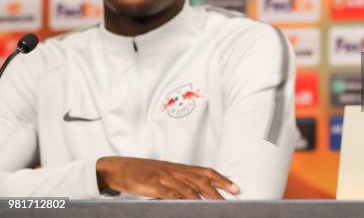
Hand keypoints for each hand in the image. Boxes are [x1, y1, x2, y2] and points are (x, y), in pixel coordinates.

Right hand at [95, 156, 239, 198]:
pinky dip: (181, 198)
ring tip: (216, 204)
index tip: (235, 187)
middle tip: (231, 198)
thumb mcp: (164, 175)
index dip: (221, 179)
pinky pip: (169, 192)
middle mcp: (174, 170)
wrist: (119, 168)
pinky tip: (189, 204)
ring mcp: (164, 177)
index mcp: (178, 168)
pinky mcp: (152, 185)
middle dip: (217, 189)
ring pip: (188, 187)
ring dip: (203, 196)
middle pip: (200, 179)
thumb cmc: (142, 172)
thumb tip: (196, 193)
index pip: (205, 171)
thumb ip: (180, 183)